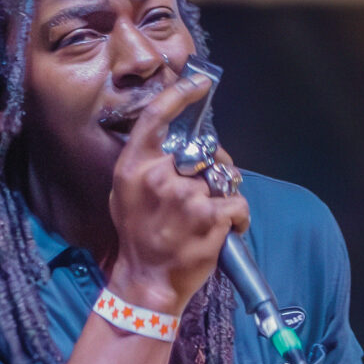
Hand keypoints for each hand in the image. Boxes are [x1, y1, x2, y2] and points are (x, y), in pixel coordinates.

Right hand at [107, 70, 249, 315]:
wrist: (148, 281)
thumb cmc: (139, 237)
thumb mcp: (125, 195)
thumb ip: (146, 165)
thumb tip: (177, 145)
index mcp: (135, 167)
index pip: (157, 116)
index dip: (181, 93)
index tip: (199, 82)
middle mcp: (159, 176)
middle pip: (203, 150)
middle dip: (213, 165)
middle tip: (209, 186)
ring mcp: (186, 197)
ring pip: (223, 179)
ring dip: (224, 195)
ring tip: (210, 216)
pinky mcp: (210, 217)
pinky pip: (238, 203)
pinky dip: (238, 217)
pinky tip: (227, 228)